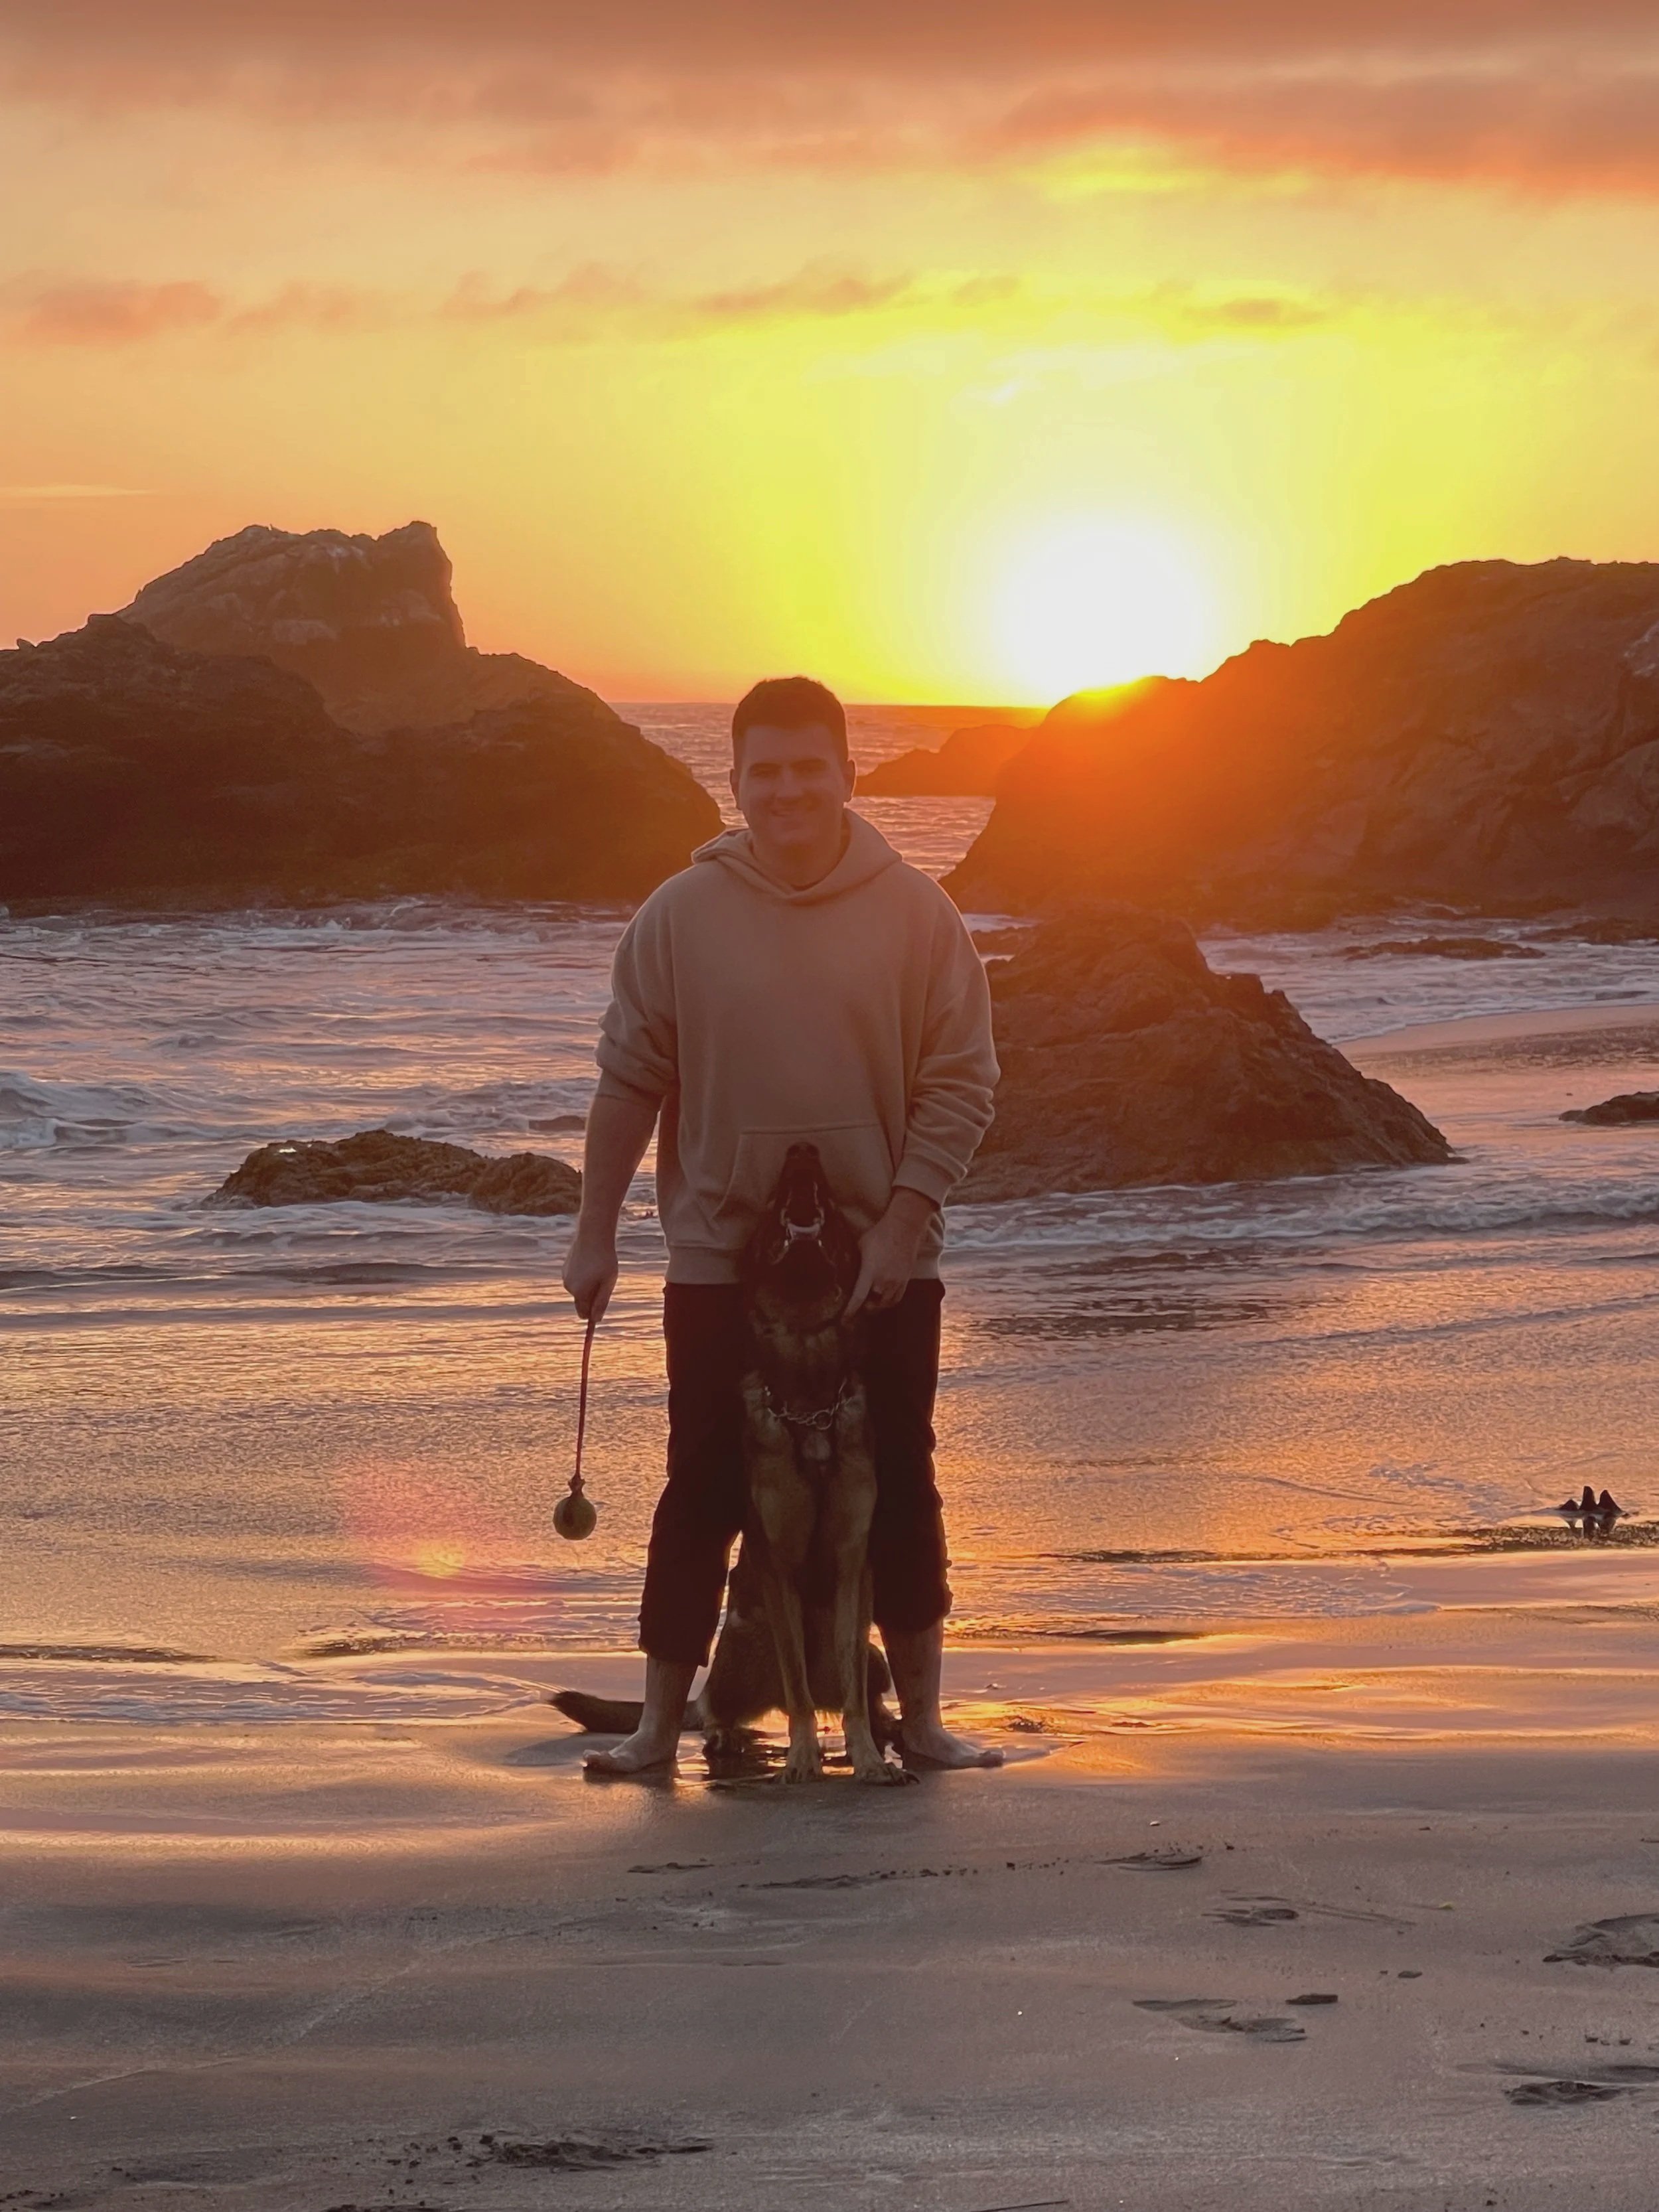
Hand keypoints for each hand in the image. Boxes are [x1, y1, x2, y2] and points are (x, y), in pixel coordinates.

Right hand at [563, 1228, 618, 1320]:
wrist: (593, 1234)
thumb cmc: (605, 1259)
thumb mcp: (608, 1283)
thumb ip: (601, 1302)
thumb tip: (596, 1320)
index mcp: (579, 1293)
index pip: (583, 1314)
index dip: (593, 1313)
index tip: (602, 1307)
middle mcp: (569, 1287)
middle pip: (580, 1303)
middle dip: (591, 1299)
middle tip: (604, 1284)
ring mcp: (565, 1276)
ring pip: (578, 1290)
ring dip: (588, 1286)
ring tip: (598, 1270)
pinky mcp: (565, 1267)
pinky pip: (576, 1279)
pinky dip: (583, 1276)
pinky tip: (591, 1263)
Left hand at [845, 1191, 933, 1318]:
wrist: (904, 1228)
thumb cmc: (879, 1234)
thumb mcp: (860, 1246)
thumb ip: (854, 1261)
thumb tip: (845, 1269)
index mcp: (870, 1273)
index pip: (858, 1298)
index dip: (850, 1312)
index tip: (844, 1321)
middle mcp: (884, 1281)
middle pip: (872, 1305)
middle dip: (863, 1308)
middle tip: (856, 1308)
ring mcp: (897, 1282)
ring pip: (885, 1304)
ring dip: (877, 1306)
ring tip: (870, 1304)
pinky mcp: (906, 1280)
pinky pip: (896, 1299)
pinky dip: (888, 1302)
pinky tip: (883, 1300)